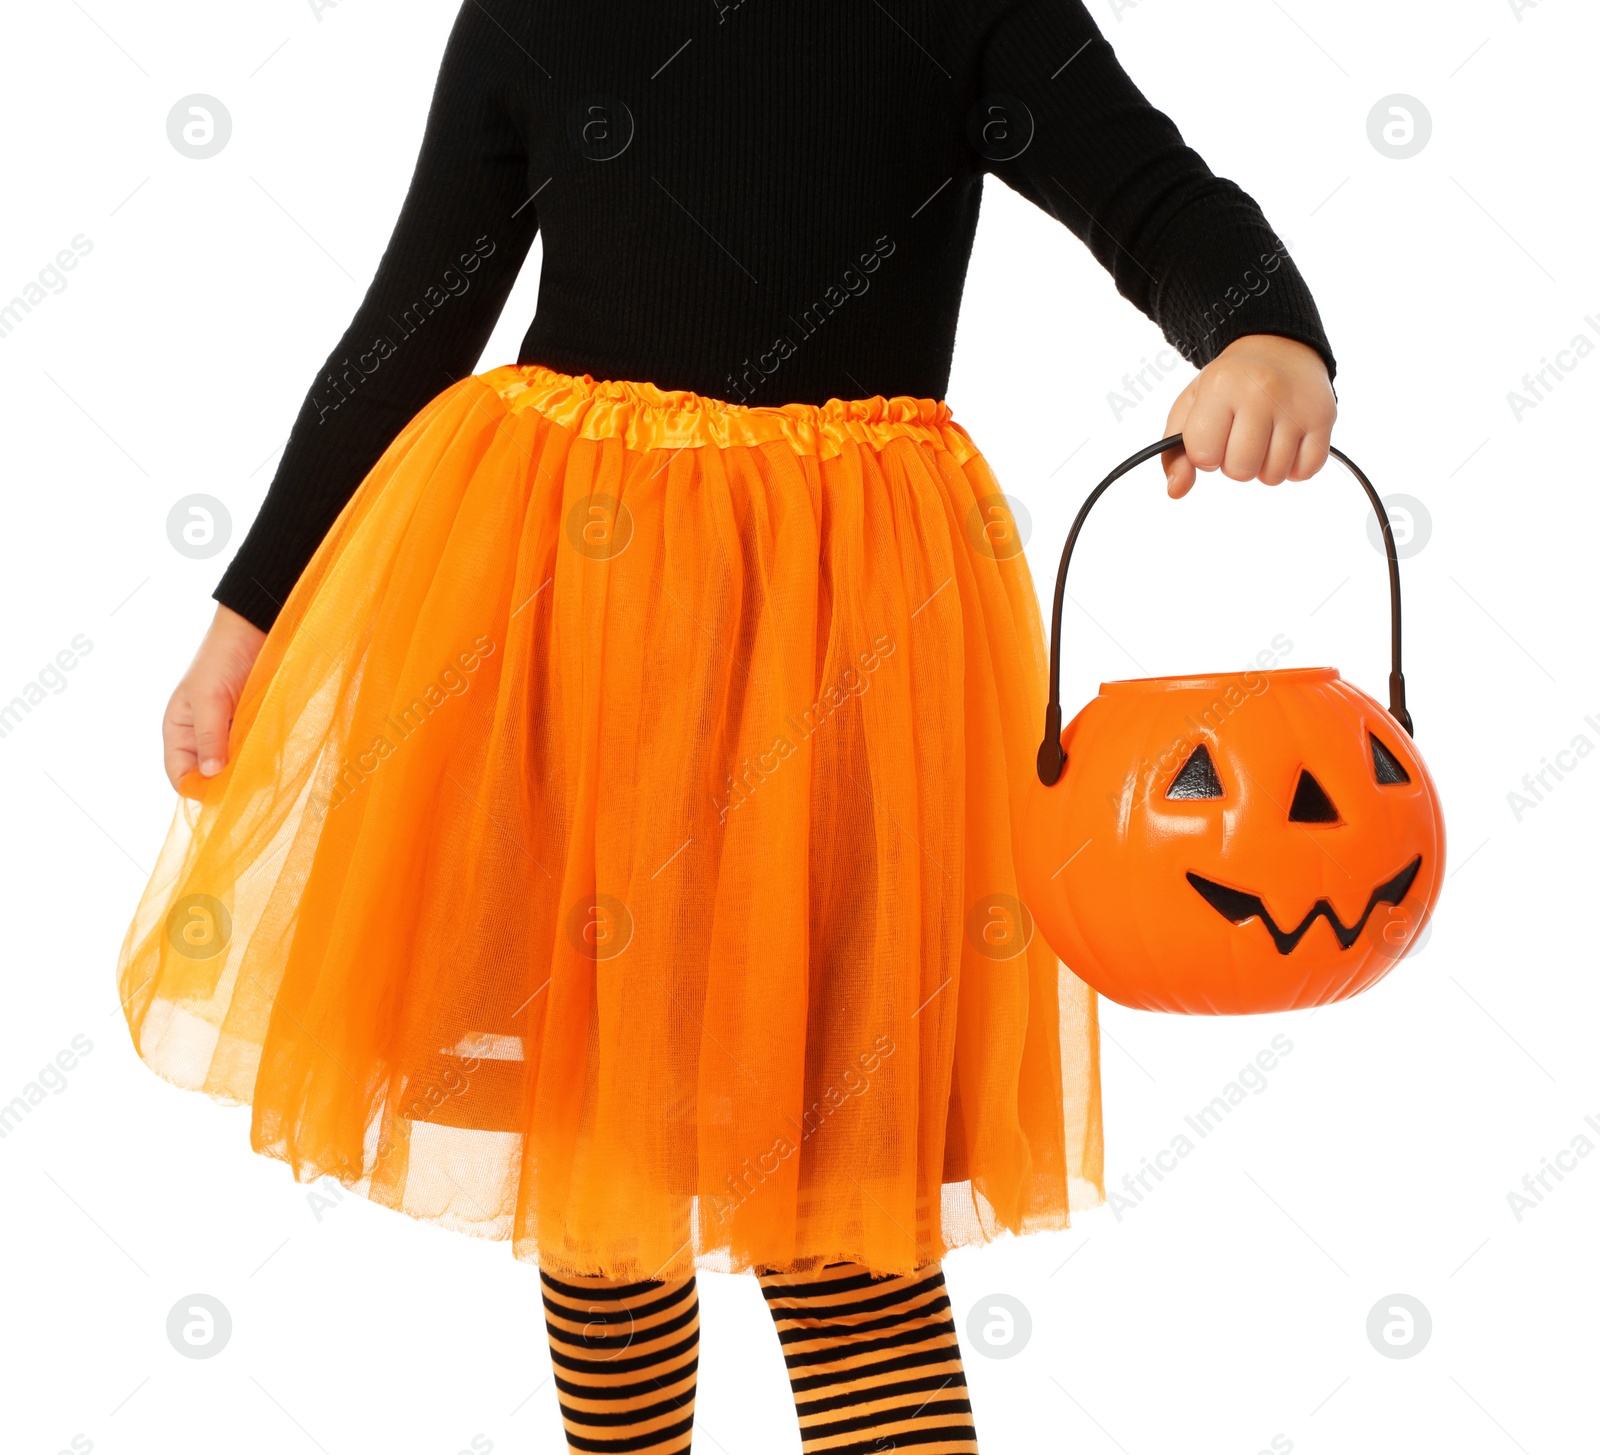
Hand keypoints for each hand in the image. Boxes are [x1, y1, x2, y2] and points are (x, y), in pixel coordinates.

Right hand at [163, 604, 267, 794]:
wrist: (255, 630)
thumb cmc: (222, 659)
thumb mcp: (209, 698)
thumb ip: (210, 737)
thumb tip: (211, 774)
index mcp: (180, 732)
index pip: (181, 776)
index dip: (198, 789)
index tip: (223, 795)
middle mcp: (203, 737)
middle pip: (211, 777)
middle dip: (229, 784)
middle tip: (252, 785)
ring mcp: (230, 733)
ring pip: (236, 767)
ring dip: (250, 771)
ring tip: (266, 771)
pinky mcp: (253, 726)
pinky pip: (257, 751)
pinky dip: (264, 757)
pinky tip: (276, 758)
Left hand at [1161, 335, 1336, 498]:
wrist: (1278, 346)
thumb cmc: (1229, 384)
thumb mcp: (1191, 407)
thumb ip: (1174, 452)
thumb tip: (1176, 491)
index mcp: (1222, 387)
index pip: (1204, 455)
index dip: (1204, 455)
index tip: (1213, 436)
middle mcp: (1261, 392)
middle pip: (1240, 471)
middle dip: (1234, 464)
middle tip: (1239, 437)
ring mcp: (1296, 406)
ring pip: (1273, 476)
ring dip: (1264, 467)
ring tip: (1263, 438)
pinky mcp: (1324, 417)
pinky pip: (1305, 471)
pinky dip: (1294, 467)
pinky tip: (1286, 442)